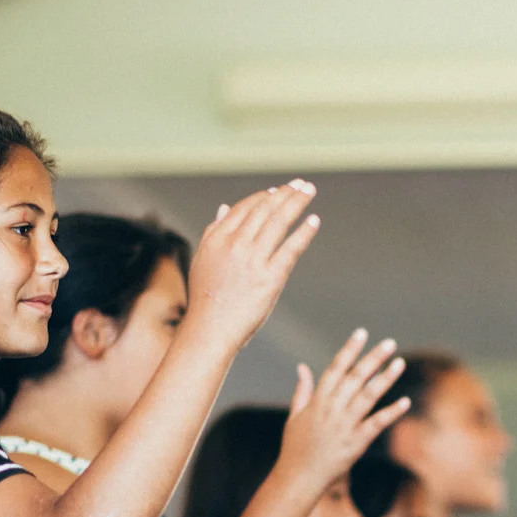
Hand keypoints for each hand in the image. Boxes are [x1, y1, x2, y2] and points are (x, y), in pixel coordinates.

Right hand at [184, 182, 320, 347]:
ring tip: (309, 191)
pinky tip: (314, 220)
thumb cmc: (206, 300)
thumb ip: (214, 232)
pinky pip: (291, 248)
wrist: (209, 331)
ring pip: (278, 222)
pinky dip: (304, 232)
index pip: (245, 208)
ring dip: (296, 202)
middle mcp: (235, 245)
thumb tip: (224, 207)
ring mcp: (253, 260)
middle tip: (301, 185)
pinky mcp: (270, 278)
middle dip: (285, 193)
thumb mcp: (203, 260)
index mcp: (217, 239)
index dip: (264, 196)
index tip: (279, 191)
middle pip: (264, 210)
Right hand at [277, 330, 412, 489]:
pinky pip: (376, 424)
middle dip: (373, 358)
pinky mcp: (356, 442)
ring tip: (399, 362)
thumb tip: (302, 366)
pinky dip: (391, 412)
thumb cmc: (295, 447)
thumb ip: (302, 390)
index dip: (349, 349)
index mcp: (318, 400)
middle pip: (355, 377)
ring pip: (368, 396)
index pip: (336, 367)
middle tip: (390, 342)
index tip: (362, 333)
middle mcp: (332, 408)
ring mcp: (344, 425)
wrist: (299, 477)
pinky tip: (405, 401)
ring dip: (385, 378)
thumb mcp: (294, 415)